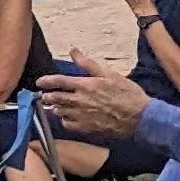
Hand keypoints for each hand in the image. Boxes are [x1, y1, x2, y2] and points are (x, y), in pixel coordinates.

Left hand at [34, 54, 148, 141]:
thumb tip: (74, 52)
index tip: (39, 82)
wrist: (140, 118)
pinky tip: (69, 117)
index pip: (58, 81)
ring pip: (59, 111)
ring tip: (58, 104)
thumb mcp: (110, 74)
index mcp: (85, 86)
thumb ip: (88, 64)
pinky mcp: (86, 128)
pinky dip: (65, 120)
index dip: (46, 81)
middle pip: (54, 98)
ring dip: (56, 107)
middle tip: (46, 94)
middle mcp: (80, 101)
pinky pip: (67, 124)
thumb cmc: (127, 94)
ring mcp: (81, 116)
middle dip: (48, 96)